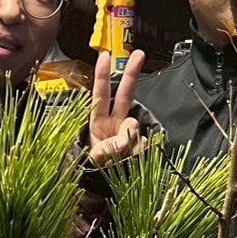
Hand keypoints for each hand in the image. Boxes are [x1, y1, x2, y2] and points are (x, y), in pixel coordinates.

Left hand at [89, 50, 146, 165]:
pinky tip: (129, 159)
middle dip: (131, 73)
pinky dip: (137, 153)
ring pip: (134, 123)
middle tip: (139, 53)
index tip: (105, 56)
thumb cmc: (95, 166)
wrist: (106, 184)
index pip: (100, 94)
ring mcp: (129, 132)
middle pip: (124, 93)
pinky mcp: (141, 144)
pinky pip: (143, 145)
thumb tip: (126, 137)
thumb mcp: (93, 157)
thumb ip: (106, 149)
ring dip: (126, 139)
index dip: (102, 76)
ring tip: (117, 155)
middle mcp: (114, 122)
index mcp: (98, 121)